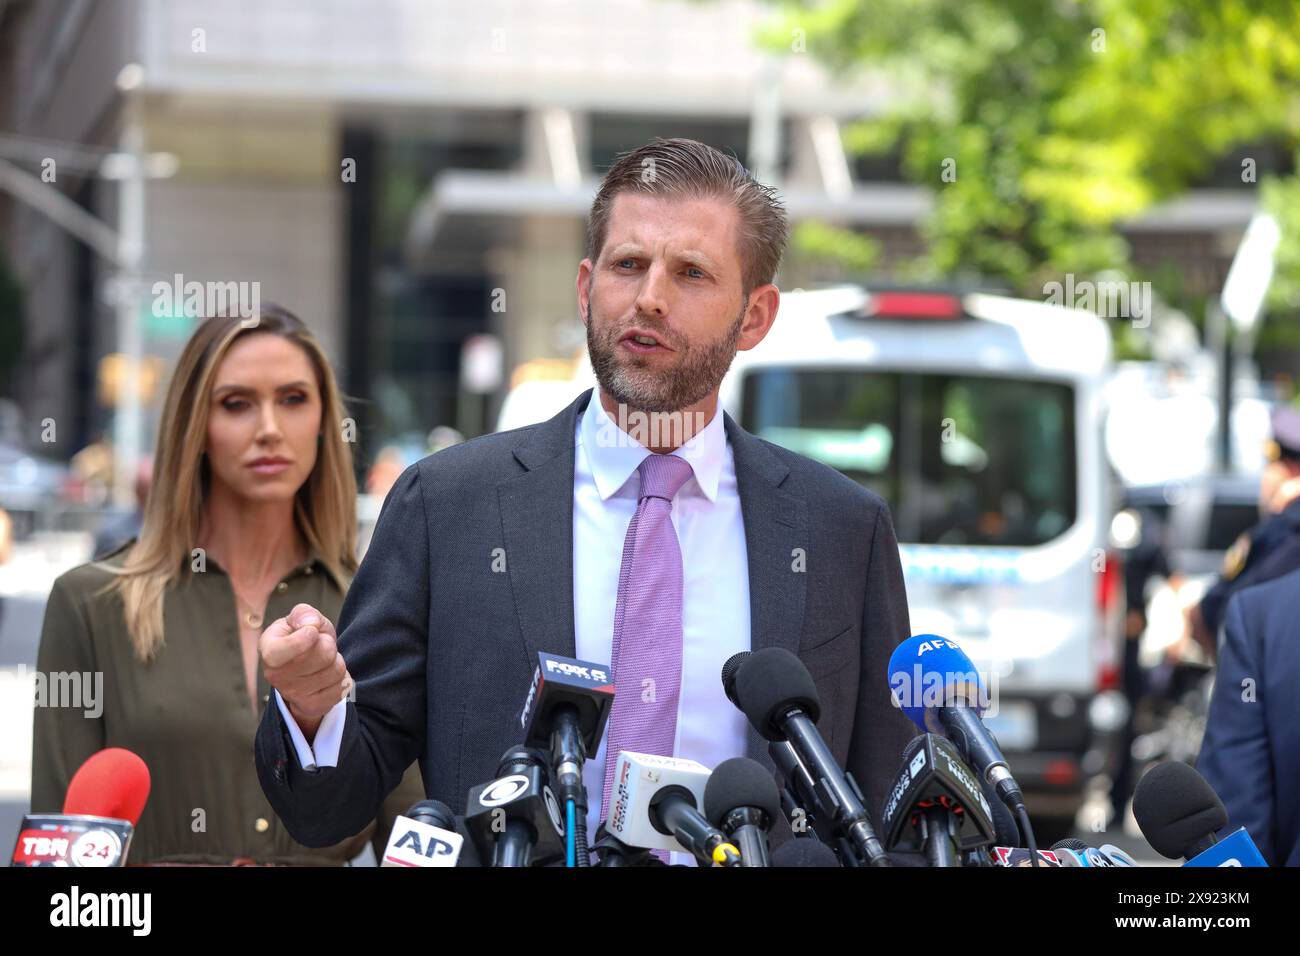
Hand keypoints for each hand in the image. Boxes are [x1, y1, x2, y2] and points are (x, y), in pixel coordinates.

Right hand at [260, 604, 350, 731]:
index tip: (313, 631)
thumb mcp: (301, 619)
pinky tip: (328, 676)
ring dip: (337, 661)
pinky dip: (343, 678)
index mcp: (268, 650)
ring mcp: (293, 694)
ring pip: (336, 670)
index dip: (304, 639)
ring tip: (324, 661)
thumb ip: (304, 614)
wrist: (304, 670)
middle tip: (321, 645)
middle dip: (329, 644)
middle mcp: (275, 676)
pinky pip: (343, 687)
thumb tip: (310, 624)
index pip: (280, 652)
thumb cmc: (303, 638)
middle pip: (324, 654)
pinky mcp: (312, 707)